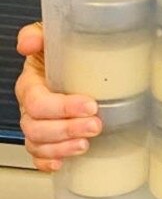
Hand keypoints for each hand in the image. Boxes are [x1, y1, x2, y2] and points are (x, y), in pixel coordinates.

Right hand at [15, 23, 101, 171]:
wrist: (74, 64)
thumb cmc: (62, 53)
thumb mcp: (52, 37)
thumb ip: (38, 34)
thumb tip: (29, 42)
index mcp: (30, 84)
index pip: (37, 101)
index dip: (61, 107)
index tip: (90, 104)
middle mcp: (30, 108)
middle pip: (37, 127)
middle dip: (67, 129)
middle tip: (95, 125)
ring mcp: (37, 126)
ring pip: (38, 144)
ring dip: (62, 147)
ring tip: (85, 144)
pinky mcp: (46, 141)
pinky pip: (39, 158)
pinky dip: (49, 163)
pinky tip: (63, 164)